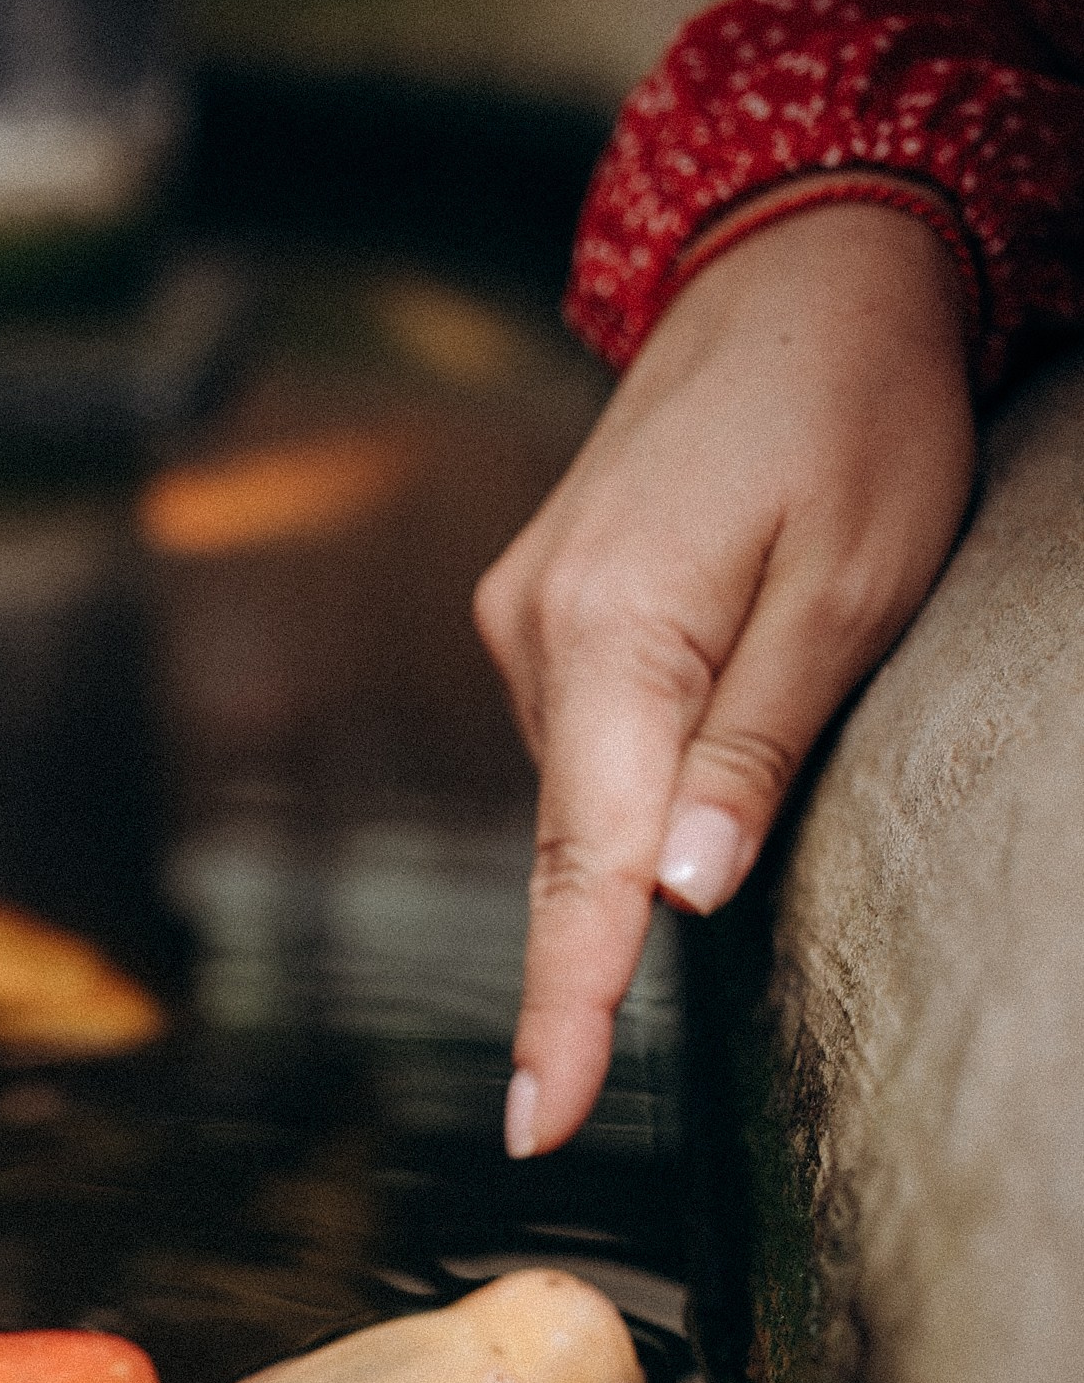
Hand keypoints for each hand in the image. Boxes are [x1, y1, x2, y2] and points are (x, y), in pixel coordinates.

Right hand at [473, 203, 976, 1154]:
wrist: (798, 259)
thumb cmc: (857, 409)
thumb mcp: (855, 582)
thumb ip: (758, 741)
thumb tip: (680, 896)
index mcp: (613, 632)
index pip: (582, 865)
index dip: (565, 1007)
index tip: (538, 1123)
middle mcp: (535, 631)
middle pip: (572, 841)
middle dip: (598, 952)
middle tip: (587, 1073)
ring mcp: (525, 615)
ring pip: (582, 790)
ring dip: (644, 825)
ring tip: (764, 715)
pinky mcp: (542, 607)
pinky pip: (582, 735)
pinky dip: (631, 772)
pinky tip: (700, 725)